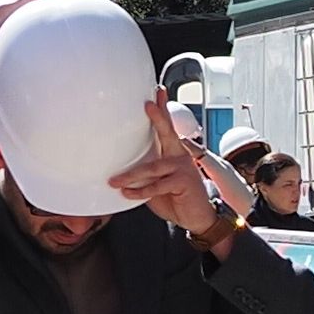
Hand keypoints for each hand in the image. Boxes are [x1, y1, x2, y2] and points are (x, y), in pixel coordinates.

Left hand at [113, 95, 233, 239]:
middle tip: (148, 104)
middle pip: (168, 133)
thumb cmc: (177, 199)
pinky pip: (156, 185)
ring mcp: (183, 168)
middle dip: (158, 117)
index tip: (156, 94)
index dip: (162, 111)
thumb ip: (145, 176)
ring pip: (152, 167)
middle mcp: (179, 156)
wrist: (198, 218)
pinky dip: (140, 191)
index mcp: (173, 153)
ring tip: (115, 180)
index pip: (167, 129)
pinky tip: (128, 193)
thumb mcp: (156, 185)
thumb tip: (122, 175)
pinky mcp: (183, 181)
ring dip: (130, 175)